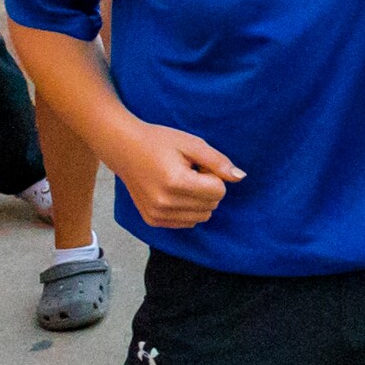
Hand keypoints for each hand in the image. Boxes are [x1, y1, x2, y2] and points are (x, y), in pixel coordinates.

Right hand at [118, 124, 243, 227]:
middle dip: (208, 188)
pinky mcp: (152, 220)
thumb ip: (218, 161)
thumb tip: (240, 177)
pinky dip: (188, 209)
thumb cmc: (159, 142)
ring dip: (198, 200)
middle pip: (212, 205)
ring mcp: (156, 214)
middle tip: (188, 172)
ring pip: (202, 217)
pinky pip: (187, 222)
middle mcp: (164, 203)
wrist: (123, 148)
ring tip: (180, 182)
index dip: (214, 175)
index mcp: (175, 182)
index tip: (197, 165)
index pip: (219, 191)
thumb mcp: (192, 144)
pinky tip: (173, 192)